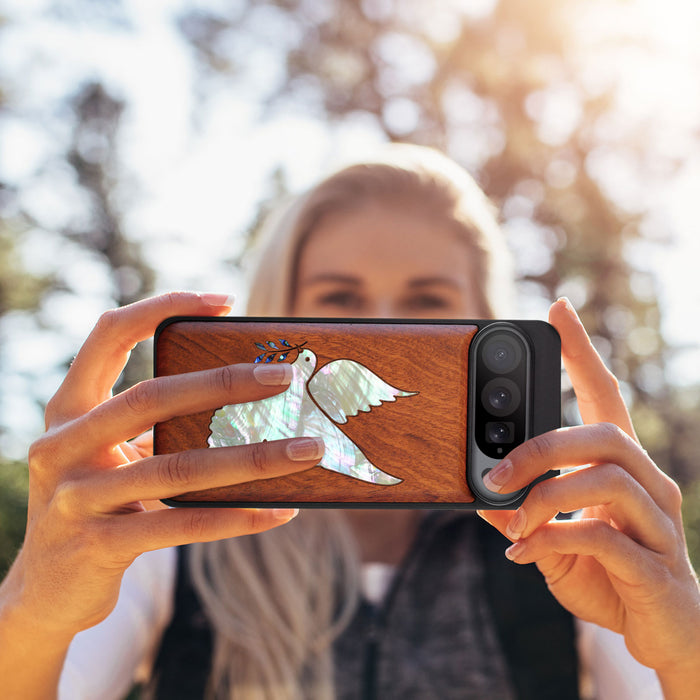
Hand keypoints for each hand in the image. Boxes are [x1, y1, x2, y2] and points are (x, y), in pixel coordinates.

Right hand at [2, 292, 323, 640]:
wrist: (46, 590)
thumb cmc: (98, 504)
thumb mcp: (113, 455)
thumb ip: (156, 427)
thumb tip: (250, 401)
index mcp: (68, 409)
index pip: (108, 335)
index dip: (162, 307)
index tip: (224, 301)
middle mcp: (62, 446)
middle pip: (151, 397)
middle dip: (224, 383)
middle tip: (285, 376)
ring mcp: (76, 498)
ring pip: (177, 468)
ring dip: (252, 457)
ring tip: (306, 449)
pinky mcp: (98, 546)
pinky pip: (182, 525)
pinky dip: (237, 517)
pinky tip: (280, 511)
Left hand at [478, 298, 699, 691]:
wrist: (664, 635)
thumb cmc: (610, 577)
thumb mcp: (554, 541)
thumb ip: (523, 516)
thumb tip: (480, 497)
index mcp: (622, 469)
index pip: (605, 396)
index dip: (582, 352)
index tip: (558, 310)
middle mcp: (649, 484)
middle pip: (604, 434)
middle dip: (541, 447)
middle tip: (495, 472)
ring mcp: (659, 524)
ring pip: (607, 479)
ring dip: (545, 497)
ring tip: (512, 522)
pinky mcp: (656, 566)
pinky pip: (604, 537)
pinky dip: (553, 540)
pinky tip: (525, 554)